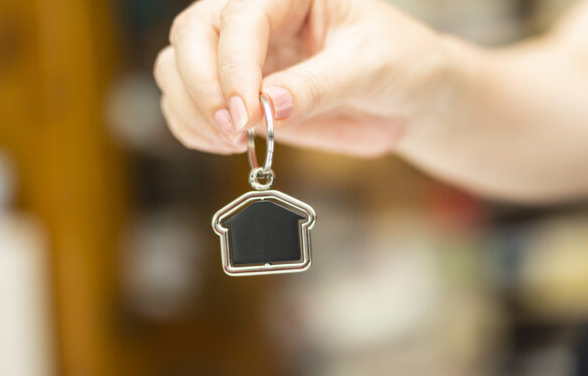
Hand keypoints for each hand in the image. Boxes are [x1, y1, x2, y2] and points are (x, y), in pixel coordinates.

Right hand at [154, 0, 445, 156]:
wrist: (410, 96)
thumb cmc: (399, 63)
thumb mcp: (368, 67)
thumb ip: (318, 86)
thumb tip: (268, 107)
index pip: (239, 19)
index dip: (234, 67)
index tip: (246, 114)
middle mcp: (254, 17)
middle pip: (191, 36)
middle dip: (202, 87)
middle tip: (234, 131)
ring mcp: (241, 56)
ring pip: (177, 68)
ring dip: (191, 110)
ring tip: (232, 143)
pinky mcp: (238, 94)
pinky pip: (189, 106)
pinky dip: (192, 129)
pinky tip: (226, 146)